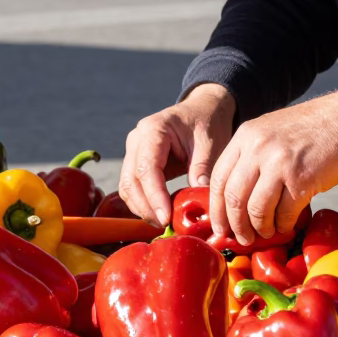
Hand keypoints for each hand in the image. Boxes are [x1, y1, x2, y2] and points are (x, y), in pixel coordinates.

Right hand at [119, 84, 236, 226]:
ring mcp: (133, 151)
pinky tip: (159, 214)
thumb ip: (203, 168)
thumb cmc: (206, 123)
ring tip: (163, 223)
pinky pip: (132, 187)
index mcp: (154, 129)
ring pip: (127, 187)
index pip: (147, 168)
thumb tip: (199, 200)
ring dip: (142, 208)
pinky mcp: (136, 162)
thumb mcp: (211, 142)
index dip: (155, 196)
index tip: (166, 218)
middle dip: (146, 207)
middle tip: (166, 225)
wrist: (201, 111)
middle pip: (131, 180)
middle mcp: (137, 139)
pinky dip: (142, 203)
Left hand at [209, 88, 337, 246]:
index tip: (221, 227)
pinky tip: (286, 225)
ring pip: (256, 210)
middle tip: (242, 238)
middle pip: (234, 198)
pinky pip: (284, 214)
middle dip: (236, 225)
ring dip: (260, 229)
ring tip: (267, 232)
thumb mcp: (269, 133)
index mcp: (245, 137)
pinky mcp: (302, 179)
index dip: (217, 209)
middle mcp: (257, 148)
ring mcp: (279, 163)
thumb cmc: (310, 131)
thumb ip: (249, 157)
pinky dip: (283, 225)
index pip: (217, 179)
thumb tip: (233, 200)